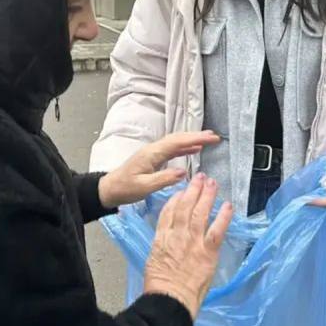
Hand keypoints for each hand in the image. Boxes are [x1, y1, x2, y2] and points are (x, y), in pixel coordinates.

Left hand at [99, 131, 220, 208]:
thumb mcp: (144, 187)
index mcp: (152, 154)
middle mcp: (153, 150)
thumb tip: (183, 172)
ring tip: (209, 139)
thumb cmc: (125, 189)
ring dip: (192, 140)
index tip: (211, 137)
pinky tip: (194, 149)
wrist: (110, 189)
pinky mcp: (154, 158)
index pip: (177, 142)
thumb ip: (163, 179)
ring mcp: (153, 153)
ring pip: (176, 143)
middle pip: (178, 139)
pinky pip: (172, 150)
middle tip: (215, 136)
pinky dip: (185, 147)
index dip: (195, 139)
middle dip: (197, 136)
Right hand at [143, 174, 233, 318]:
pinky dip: (223, 216)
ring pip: (200, 212)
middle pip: (185, 206)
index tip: (181, 191)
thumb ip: (162, 248)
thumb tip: (169, 246)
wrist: (169, 299)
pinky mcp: (208, 251)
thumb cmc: (159, 287)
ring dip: (207, 196)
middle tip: (199, 177)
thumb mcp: (153, 261)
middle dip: (193, 190)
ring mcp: (193, 241)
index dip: (176, 199)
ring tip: (212, 183)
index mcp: (162, 239)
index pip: (168, 212)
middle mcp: (177, 235)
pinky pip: (217, 229)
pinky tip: (228, 205)